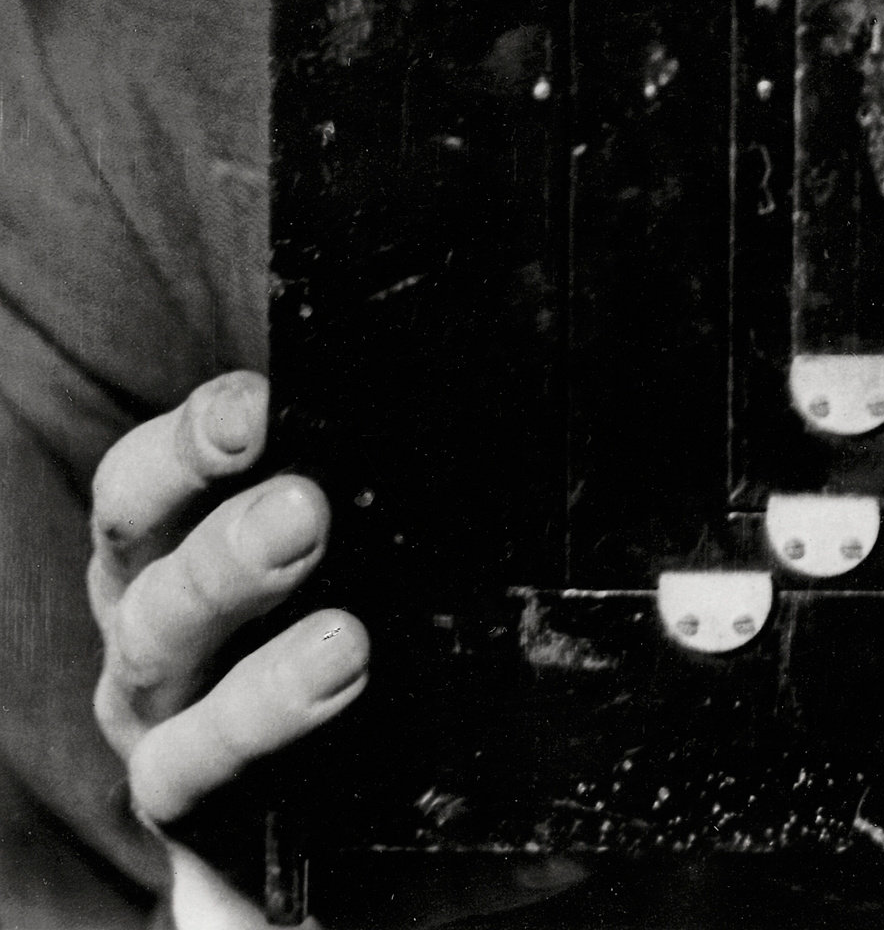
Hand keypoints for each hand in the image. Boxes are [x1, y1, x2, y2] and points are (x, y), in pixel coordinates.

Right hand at [88, 371, 367, 828]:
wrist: (296, 796)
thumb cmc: (308, 621)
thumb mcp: (325, 546)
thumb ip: (346, 490)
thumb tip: (421, 419)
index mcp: (164, 535)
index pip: (147, 476)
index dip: (192, 438)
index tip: (258, 409)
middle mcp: (141, 608)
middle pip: (150, 559)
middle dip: (226, 534)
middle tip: (303, 510)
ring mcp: (149, 704)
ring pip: (159, 651)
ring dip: (244, 628)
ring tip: (338, 628)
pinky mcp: (175, 790)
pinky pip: (191, 764)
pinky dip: (261, 722)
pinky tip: (332, 686)